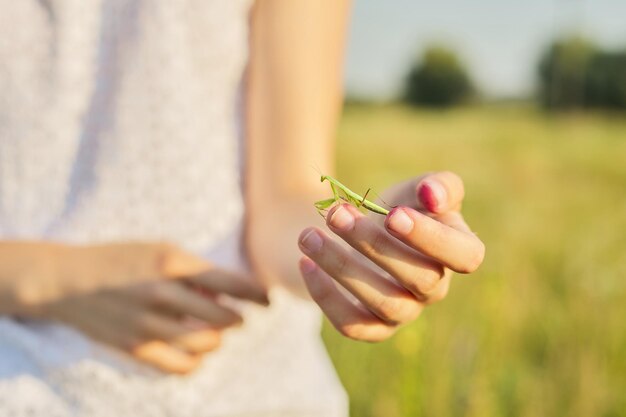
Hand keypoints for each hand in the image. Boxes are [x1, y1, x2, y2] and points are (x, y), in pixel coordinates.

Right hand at [38, 266, 267, 373]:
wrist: (67, 280)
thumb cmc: (120, 258)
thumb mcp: (160, 249)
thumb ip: (195, 270)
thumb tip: (228, 293)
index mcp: (172, 263)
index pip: (231, 283)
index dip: (256, 294)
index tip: (268, 300)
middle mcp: (163, 294)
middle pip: (223, 316)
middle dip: (238, 317)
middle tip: (240, 315)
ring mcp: (148, 324)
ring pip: (206, 343)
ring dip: (219, 337)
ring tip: (218, 330)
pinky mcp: (135, 347)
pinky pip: (180, 365)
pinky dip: (197, 360)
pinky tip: (198, 350)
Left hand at [297, 171, 484, 341]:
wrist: (365, 230)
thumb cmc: (400, 207)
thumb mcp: (419, 188)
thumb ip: (437, 185)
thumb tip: (432, 195)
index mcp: (458, 251)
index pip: (464, 256)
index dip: (432, 239)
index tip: (393, 214)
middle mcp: (435, 288)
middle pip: (420, 279)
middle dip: (374, 244)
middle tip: (336, 213)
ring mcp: (405, 311)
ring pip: (384, 303)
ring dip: (342, 267)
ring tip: (308, 236)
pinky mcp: (373, 326)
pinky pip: (353, 325)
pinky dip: (326, 297)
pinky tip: (305, 262)